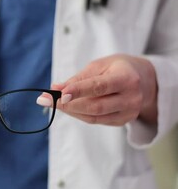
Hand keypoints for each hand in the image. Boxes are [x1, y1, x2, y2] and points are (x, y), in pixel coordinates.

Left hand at [39, 54, 157, 125]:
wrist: (143, 79)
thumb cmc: (116, 68)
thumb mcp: (99, 66)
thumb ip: (78, 79)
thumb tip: (55, 88)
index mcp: (126, 78)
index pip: (99, 87)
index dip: (78, 91)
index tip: (58, 93)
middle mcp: (131, 97)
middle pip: (95, 106)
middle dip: (67, 104)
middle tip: (46, 99)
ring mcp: (129, 112)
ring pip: (93, 116)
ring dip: (69, 110)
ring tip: (52, 102)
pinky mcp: (123, 121)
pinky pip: (96, 120)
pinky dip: (78, 114)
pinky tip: (67, 107)